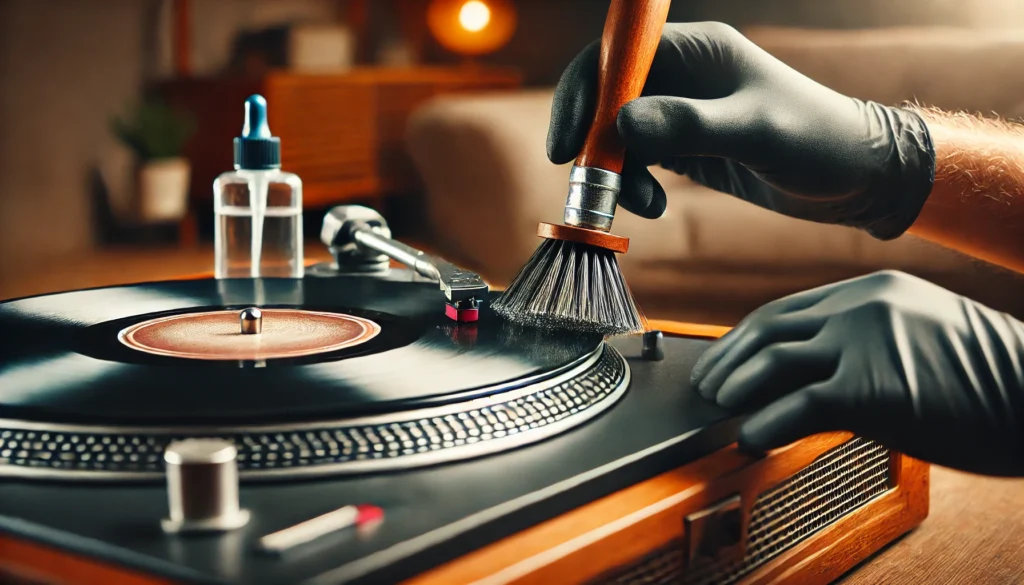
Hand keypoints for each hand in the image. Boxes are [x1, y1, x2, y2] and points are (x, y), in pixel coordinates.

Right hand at [548, 22, 935, 239]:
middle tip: (592, 185)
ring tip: (641, 204)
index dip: (582, 95)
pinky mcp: (684, 145)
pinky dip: (634, 186)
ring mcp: (681, 111)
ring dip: (616, 173)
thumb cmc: (817, 141)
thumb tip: (621, 122)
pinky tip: (654, 206)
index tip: (567, 146)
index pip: (616, 59)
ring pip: (617, 136)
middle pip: (607, 98)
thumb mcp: (755, 132)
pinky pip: (638, 161)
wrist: (855, 177)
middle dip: (594, 144)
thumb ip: (689, 125)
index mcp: (696, 52)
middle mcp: (681, 77)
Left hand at [690, 270, 1023, 476]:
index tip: (724, 360)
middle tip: (706, 387)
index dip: (744, 339)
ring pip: (773, 360)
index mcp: (870, 291)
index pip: (784, 310)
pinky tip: (751, 438)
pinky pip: (797, 405)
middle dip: (727, 360)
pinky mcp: (870, 388)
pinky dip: (765, 424)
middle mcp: (860, 307)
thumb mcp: (919, 334)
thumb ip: (863, 340)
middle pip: (767, 328)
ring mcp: (864, 343)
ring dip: (736, 388)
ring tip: (720, 410)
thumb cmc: (987, 377)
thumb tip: (808, 374)